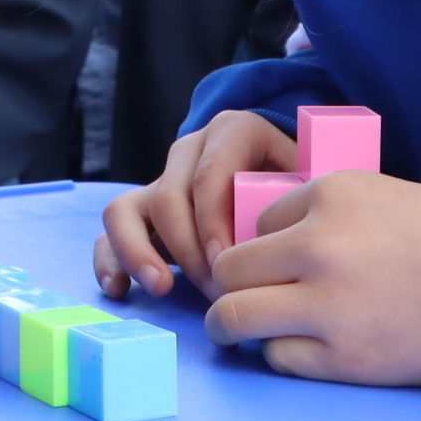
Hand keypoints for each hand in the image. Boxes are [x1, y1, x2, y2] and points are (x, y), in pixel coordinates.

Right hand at [94, 110, 294, 300]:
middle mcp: (190, 150)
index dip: (213, 221)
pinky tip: (121, 288)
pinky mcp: (140, 210)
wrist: (290, 185)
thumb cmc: (304, 190)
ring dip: (138, 252)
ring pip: (125, 208)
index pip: (209, 174)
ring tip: (162, 287)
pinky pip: (111, 229)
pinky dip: (109, 259)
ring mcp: (160, 180)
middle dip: (188, 249)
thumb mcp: (310, 184)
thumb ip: (294, 203)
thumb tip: (274, 245)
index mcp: (234, 132)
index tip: (228, 261)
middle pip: (169, 198)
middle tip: (216, 289)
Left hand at [204, 170, 420, 384]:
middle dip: (227, 286)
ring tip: (236, 330)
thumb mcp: (371, 193)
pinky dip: (280, 353)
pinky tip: (300, 346)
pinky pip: (278, 357)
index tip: (269, 264)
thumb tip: (259, 245)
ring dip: (230, 325)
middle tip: (233, 297)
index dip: (259, 247)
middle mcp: (319, 248)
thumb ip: (315, 213)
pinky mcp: (344, 357)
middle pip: (230, 271)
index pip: (253, 225)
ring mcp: (328, 305)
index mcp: (326, 198)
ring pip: (235, 317)